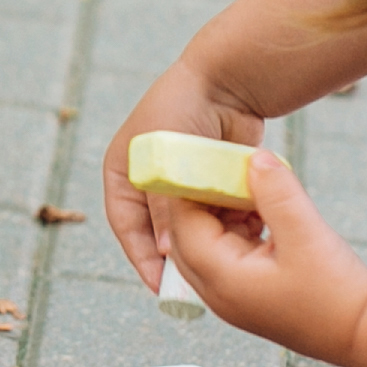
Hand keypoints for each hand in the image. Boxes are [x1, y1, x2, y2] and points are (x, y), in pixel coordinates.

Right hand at [99, 58, 268, 304]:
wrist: (227, 79)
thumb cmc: (183, 108)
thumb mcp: (163, 160)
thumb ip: (164, 206)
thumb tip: (167, 252)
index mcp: (124, 171)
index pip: (126, 225)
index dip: (140, 257)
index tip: (158, 285)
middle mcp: (150, 180)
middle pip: (159, 230)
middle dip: (176, 256)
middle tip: (190, 286)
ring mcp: (183, 181)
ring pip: (192, 225)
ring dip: (207, 241)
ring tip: (223, 260)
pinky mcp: (212, 180)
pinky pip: (217, 213)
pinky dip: (227, 225)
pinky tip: (242, 238)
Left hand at [164, 147, 366, 362]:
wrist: (365, 333)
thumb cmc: (336, 292)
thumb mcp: (305, 232)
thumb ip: (276, 192)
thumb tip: (253, 157)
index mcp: (221, 278)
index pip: (183, 225)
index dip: (189, 188)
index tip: (202, 158)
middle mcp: (217, 292)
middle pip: (187, 236)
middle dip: (203, 200)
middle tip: (224, 169)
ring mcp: (232, 297)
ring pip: (208, 244)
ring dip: (223, 215)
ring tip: (250, 189)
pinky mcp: (249, 295)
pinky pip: (229, 255)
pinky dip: (238, 231)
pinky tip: (263, 213)